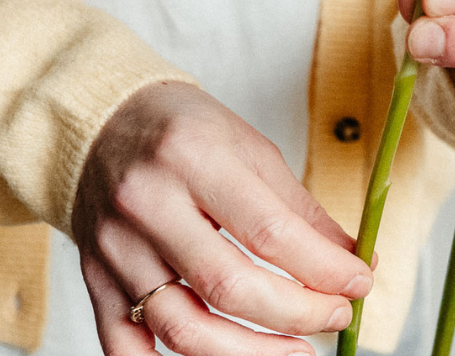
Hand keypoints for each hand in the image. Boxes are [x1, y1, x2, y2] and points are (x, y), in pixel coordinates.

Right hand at [72, 82, 372, 355]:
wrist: (100, 122)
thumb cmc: (183, 131)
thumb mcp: (249, 148)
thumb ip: (300, 210)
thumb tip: (354, 261)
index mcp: (193, 157)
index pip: (270, 233)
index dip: (324, 268)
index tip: (360, 282)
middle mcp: (147, 204)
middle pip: (229, 287)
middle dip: (297, 313)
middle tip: (336, 316)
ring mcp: (116, 248)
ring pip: (183, 329)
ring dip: (251, 354)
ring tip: (296, 351)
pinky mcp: (95, 280)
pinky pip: (126, 348)